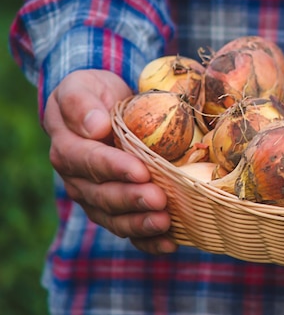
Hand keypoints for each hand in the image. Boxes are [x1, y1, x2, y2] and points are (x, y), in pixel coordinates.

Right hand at [44, 69, 177, 253]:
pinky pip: (127, 229)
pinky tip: (169, 244)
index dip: (114, 168)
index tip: (141, 171)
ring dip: (139, 223)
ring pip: (113, 218)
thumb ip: (81, 103)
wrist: (105, 108)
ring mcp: (95, 198)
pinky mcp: (114, 209)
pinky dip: (146, 241)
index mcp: (67, 148)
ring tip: (165, 224)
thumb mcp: (83, 86)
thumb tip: (94, 126)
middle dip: (132, 200)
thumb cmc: (95, 94)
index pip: (89, 161)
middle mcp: (78, 179)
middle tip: (160, 200)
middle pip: (102, 195)